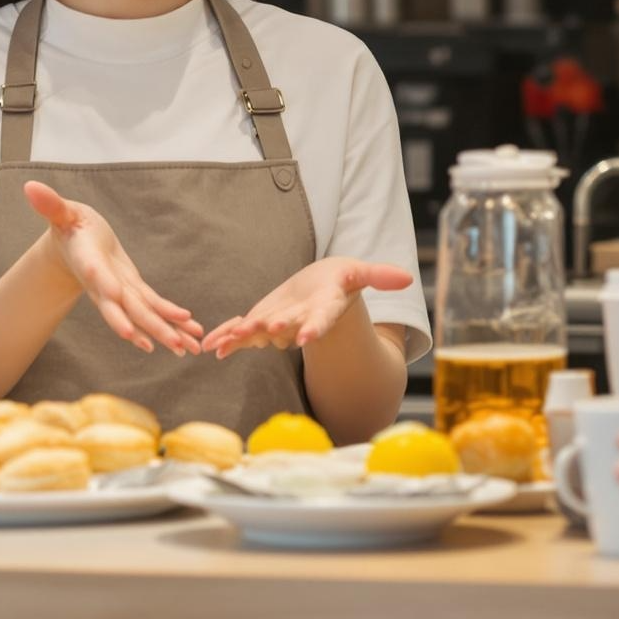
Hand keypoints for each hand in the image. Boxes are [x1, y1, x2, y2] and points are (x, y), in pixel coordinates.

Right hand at [24, 181, 202, 355]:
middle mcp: (103, 284)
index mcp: (86, 261)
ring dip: (166, 331)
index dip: (103, 283)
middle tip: (162, 341)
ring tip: (187, 347)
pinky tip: (190, 331)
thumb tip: (30, 186)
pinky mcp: (133, 290)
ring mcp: (120, 291)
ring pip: (144, 314)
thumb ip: (51, 205)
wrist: (74, 246)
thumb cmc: (69, 225)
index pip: (94, 274)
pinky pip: (154, 307)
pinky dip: (171, 319)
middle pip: (123, 306)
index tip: (114, 294)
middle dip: (144, 323)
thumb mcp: (62, 213)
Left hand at [201, 257, 414, 357]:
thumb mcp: (361, 272)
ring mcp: (279, 324)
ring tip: (224, 344)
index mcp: (323, 309)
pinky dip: (226, 336)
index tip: (307, 336)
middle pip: (288, 328)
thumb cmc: (341, 280)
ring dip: (243, 337)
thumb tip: (408, 277)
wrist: (322, 292)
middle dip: (276, 330)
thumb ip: (379, 275)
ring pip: (260, 333)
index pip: (321, 320)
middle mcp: (300, 322)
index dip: (315, 328)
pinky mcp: (261, 322)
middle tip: (265, 331)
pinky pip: (242, 331)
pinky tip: (210, 345)